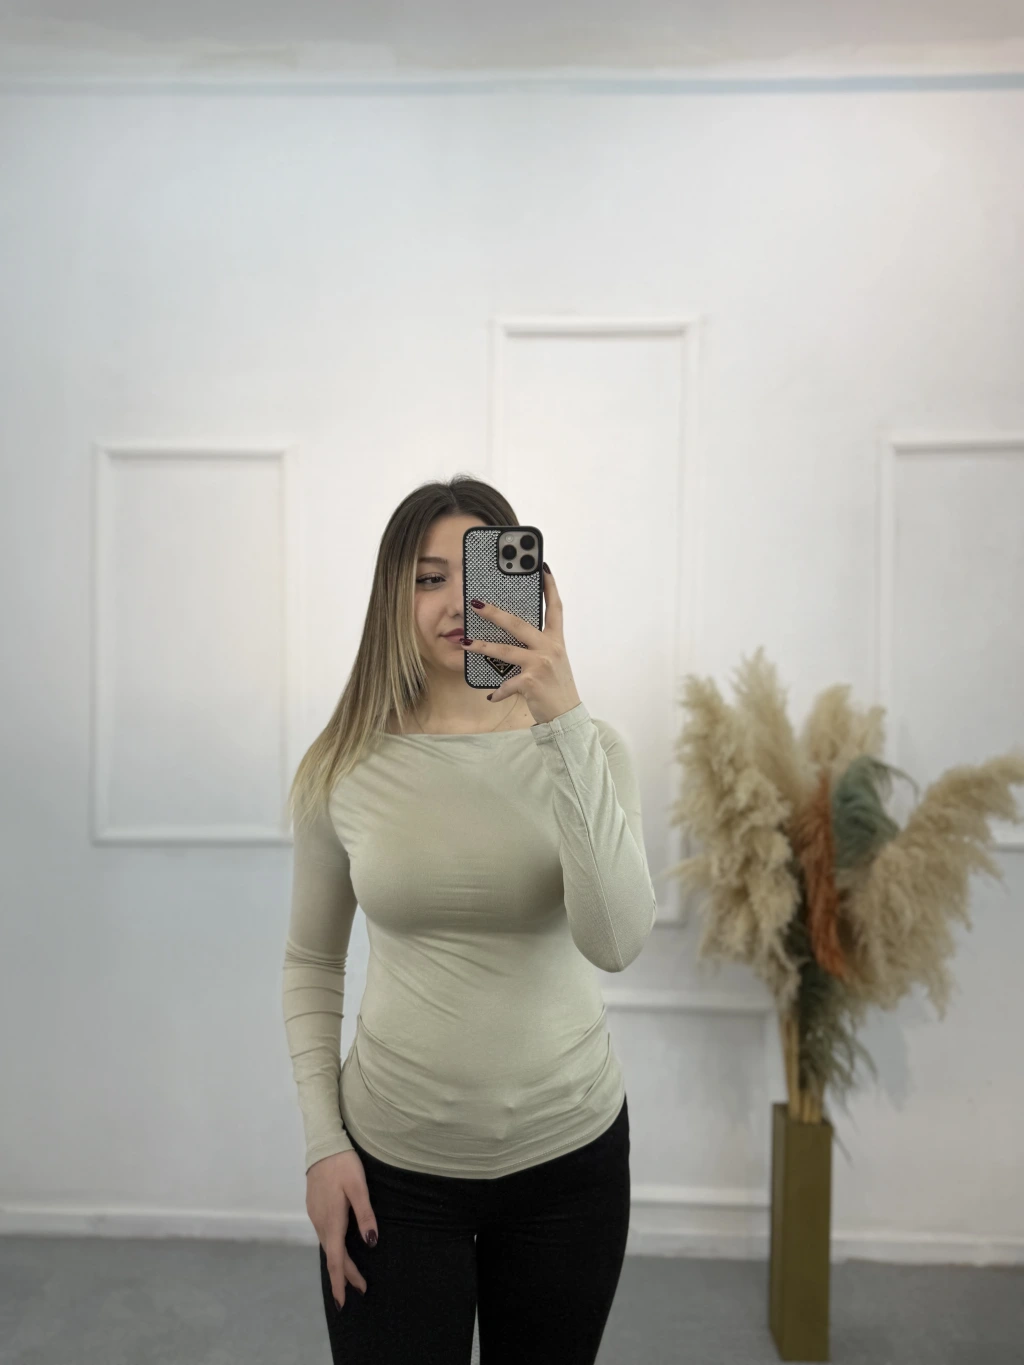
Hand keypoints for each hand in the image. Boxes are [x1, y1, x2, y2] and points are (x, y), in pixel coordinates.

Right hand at [306, 1149, 378, 1311]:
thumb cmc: (343, 1164)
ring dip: (340, 1261)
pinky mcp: (315, 1207)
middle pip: (333, 1255)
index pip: (337, 1260)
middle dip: (345, 1275)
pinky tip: (340, 1247)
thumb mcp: (358, 1187)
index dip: (341, 1281)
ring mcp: (315, 1214)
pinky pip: (325, 1234)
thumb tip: (371, 1242)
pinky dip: (334, 1247)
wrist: (323, 1145)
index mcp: (332, 1220)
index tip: (343, 1303)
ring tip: (352, 1274)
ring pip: (328, 1245)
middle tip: (360, 1289)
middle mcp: (321, 1222)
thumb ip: (365, 1214)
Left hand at [462, 563, 580, 724]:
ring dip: (482, 647)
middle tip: (476, 604)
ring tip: (466, 643)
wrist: (566, 716)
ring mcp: (540, 664)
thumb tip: (511, 635)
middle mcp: (550, 648)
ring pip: (505, 650)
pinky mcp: (531, 682)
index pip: (555, 608)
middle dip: (495, 613)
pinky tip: (491, 695)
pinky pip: (507, 684)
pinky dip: (498, 691)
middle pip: (518, 624)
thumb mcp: (552, 662)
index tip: (542, 568)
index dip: (549, 587)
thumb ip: (536, 647)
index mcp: (555, 641)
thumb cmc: (556, 687)